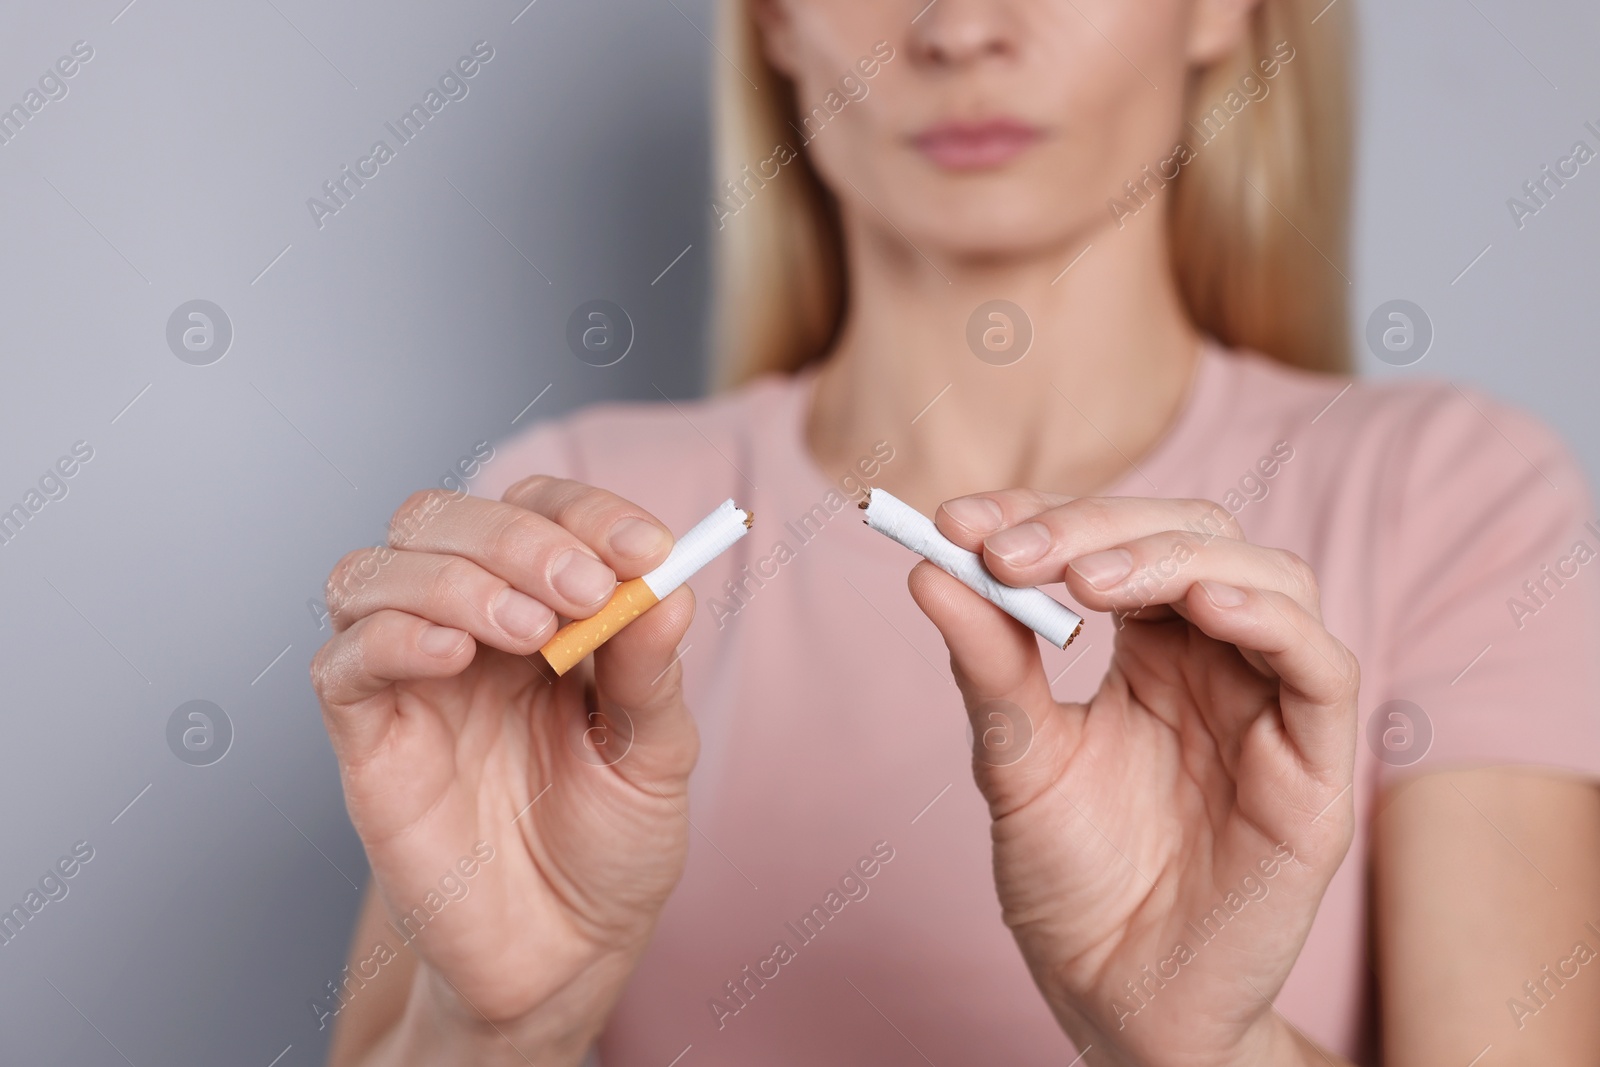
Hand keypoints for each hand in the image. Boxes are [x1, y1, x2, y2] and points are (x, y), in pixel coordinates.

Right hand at [311, 478, 698, 1062]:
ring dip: (454, 578)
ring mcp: (410, 679)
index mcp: (541, 610)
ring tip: (530, 631)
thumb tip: (668, 588)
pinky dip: (392, 637)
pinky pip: (344, 663)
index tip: (645, 549)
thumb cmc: (610, 844)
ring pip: (374, 571)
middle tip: (584, 589)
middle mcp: (465, 628)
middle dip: (517, 537)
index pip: (537, 512)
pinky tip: (455, 657)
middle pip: (443, 520)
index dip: (586, 513)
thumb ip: (650, 671)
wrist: (565, 952)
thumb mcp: (655, 753)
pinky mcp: (369, 740)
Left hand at [909, 492, 1357, 1066]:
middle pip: (1194, 536)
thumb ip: (989, 666)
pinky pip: (1322, 669)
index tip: (959, 520)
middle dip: (1100, 527)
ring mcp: (1270, 709)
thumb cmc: (1074, 882)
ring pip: (1269, 578)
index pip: (1116, 539)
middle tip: (1013, 552)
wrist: (1115, 1001)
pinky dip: (1269, 621)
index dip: (1044, 513)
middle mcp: (1217, 664)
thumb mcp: (1015, 759)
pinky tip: (1199, 609)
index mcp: (1151, 652)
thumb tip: (930, 570)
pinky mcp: (1316, 771)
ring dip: (1177, 559)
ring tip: (1090, 580)